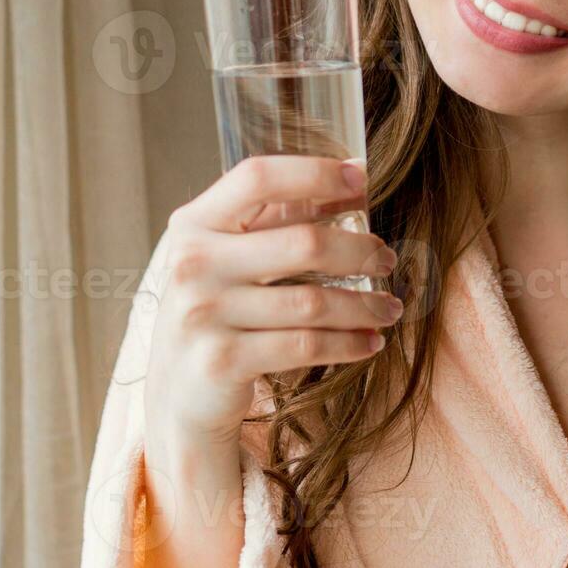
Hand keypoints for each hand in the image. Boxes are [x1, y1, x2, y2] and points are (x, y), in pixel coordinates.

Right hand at [143, 155, 400, 445]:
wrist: (178, 394)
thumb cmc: (216, 309)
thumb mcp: (229, 256)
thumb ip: (278, 217)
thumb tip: (353, 178)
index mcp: (195, 224)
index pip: (258, 178)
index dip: (315, 173)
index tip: (361, 179)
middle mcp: (193, 263)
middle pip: (303, 243)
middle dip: (360, 251)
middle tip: (386, 260)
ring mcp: (204, 313)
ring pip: (313, 302)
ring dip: (364, 305)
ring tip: (389, 308)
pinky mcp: (224, 360)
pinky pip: (306, 345)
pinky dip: (348, 343)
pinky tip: (370, 341)